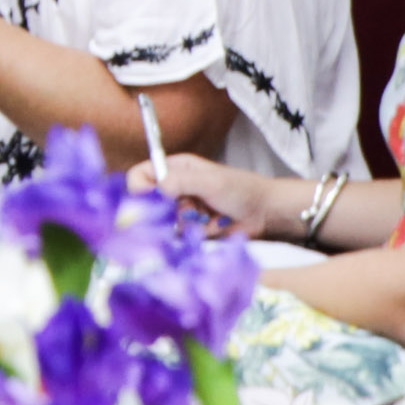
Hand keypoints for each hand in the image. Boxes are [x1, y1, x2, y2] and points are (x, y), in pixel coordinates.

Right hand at [129, 152, 283, 237]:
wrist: (264, 213)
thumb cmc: (240, 189)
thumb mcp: (208, 181)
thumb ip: (179, 182)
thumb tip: (153, 189)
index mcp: (174, 168)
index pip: (140, 176)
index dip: (139, 189)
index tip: (150, 201)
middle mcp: (174, 188)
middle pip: (149, 202)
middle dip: (169, 209)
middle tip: (190, 208)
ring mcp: (182, 209)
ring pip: (165, 221)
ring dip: (186, 222)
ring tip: (208, 216)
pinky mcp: (191, 228)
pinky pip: (180, 235)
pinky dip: (196, 232)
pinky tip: (214, 226)